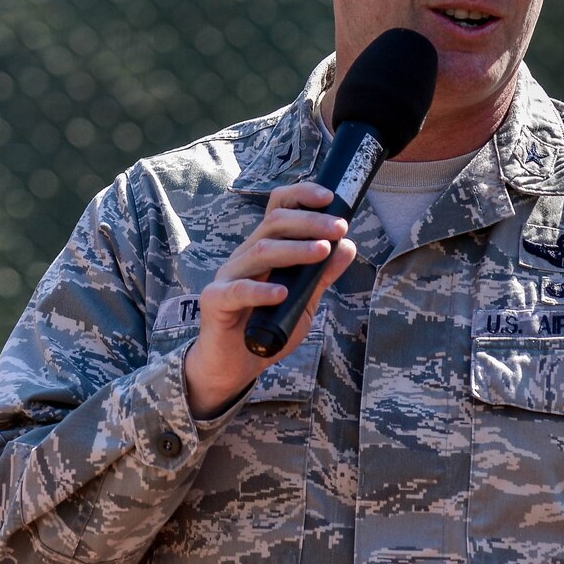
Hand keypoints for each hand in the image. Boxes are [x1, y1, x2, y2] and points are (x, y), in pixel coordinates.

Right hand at [182, 180, 355, 416]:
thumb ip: (321, 276)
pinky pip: (238, 291)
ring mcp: (228, 277)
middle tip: (338, 228)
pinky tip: (282, 293)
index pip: (278, 210)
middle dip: (309, 223)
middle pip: (274, 224)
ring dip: (294, 250)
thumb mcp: (304, 302)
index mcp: (264, 250)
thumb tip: (347, 245)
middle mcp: (245, 256)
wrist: (235, 366)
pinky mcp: (216, 301)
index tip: (330, 198)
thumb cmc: (268, 328)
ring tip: (322, 252)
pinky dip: (261, 290)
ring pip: (260, 252)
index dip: (301, 197)